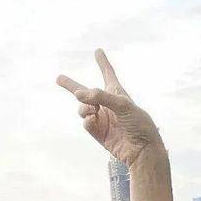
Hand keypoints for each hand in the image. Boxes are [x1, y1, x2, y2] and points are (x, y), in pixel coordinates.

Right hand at [56, 48, 165, 170]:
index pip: (108, 74)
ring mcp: (102, 119)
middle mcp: (107, 104)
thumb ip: (100, 96)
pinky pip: (86, 122)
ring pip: (83, 108)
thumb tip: (78, 95)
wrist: (142, 149)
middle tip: (58, 78)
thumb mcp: (122, 104)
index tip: (98, 51)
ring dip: (83, 107)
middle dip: (71, 85)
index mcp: (116, 93)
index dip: (103, 63)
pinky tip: (93, 120)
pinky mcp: (98, 132)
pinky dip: (87, 120)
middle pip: (85, 92)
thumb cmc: (138, 123)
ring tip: (92, 110)